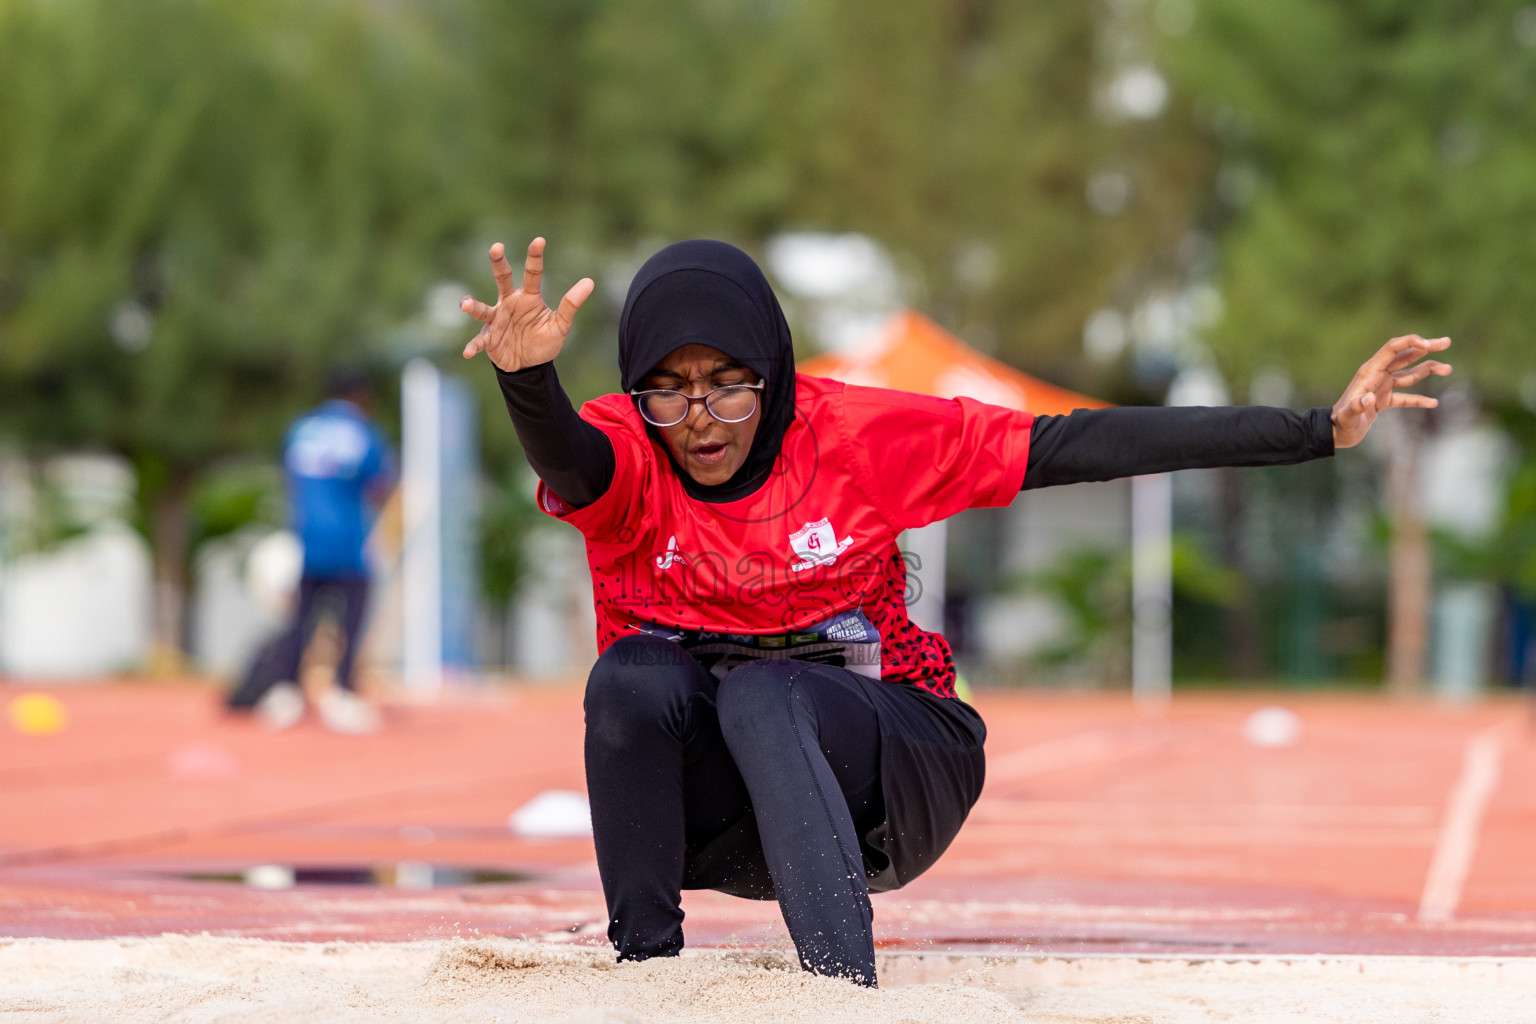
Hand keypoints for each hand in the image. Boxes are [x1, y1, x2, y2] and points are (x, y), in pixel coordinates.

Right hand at [460, 238, 594, 371]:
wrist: (528, 365)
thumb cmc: (543, 341)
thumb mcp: (560, 325)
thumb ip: (571, 305)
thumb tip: (590, 281)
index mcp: (528, 297)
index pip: (533, 273)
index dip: (535, 257)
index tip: (539, 240)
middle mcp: (509, 303)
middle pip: (502, 279)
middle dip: (499, 263)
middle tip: (497, 247)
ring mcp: (496, 320)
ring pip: (482, 309)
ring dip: (472, 306)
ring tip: (465, 305)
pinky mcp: (488, 339)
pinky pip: (479, 341)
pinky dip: (473, 346)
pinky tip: (467, 352)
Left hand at [1331, 334, 1451, 448]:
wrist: (1335, 434)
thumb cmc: (1340, 425)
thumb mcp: (1347, 417)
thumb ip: (1356, 407)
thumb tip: (1369, 399)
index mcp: (1369, 372)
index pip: (1392, 349)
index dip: (1410, 343)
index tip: (1429, 345)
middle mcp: (1377, 376)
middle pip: (1405, 356)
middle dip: (1426, 348)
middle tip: (1447, 342)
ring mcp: (1381, 387)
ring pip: (1409, 374)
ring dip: (1428, 370)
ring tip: (1448, 369)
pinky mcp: (1383, 400)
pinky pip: (1405, 397)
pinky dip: (1419, 399)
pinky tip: (1433, 403)